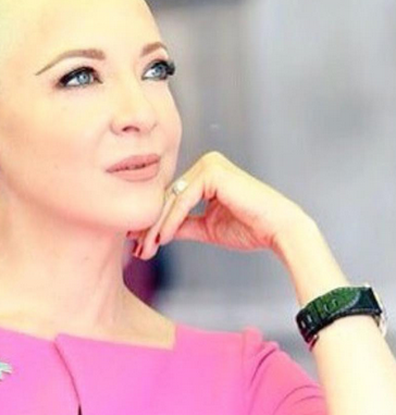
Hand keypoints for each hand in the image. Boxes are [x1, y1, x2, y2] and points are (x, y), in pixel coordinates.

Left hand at [127, 151, 313, 259]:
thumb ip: (182, 225)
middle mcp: (206, 164)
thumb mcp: (206, 227)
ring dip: (157, 227)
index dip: (155, 223)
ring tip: (146, 249)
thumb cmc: (249, 228)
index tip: (139, 245)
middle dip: (151, 226)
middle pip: (168, 198)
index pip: (172, 199)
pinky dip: (171, 220)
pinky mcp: (212, 171)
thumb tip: (156, 233)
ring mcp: (209, 165)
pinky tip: (163, 239)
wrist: (277, 230)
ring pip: (172, 200)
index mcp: (206, 174)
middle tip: (138, 250)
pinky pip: (183, 200)